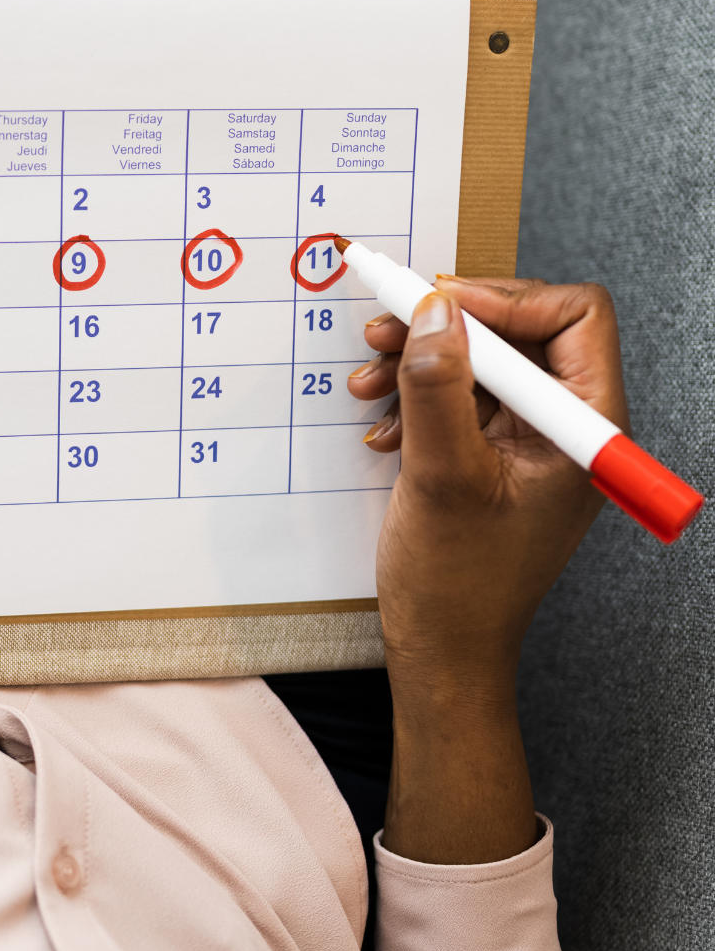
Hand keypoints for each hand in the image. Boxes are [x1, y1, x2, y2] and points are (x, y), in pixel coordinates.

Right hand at [346, 277, 626, 862]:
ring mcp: (525, 441)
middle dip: (445, 328)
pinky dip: (412, 399)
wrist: (441, 649)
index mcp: (584, 427)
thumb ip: (437, 387)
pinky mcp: (489, 454)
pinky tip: (379, 426)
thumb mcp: (443, 474)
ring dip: (417, 363)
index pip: (574, 318)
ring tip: (367, 381)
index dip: (506, 300)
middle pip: (517, 333)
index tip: (440, 305)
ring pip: (477, 362)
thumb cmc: (460, 583)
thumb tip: (434, 311)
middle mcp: (564, 425)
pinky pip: (455, 398)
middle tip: (386, 329)